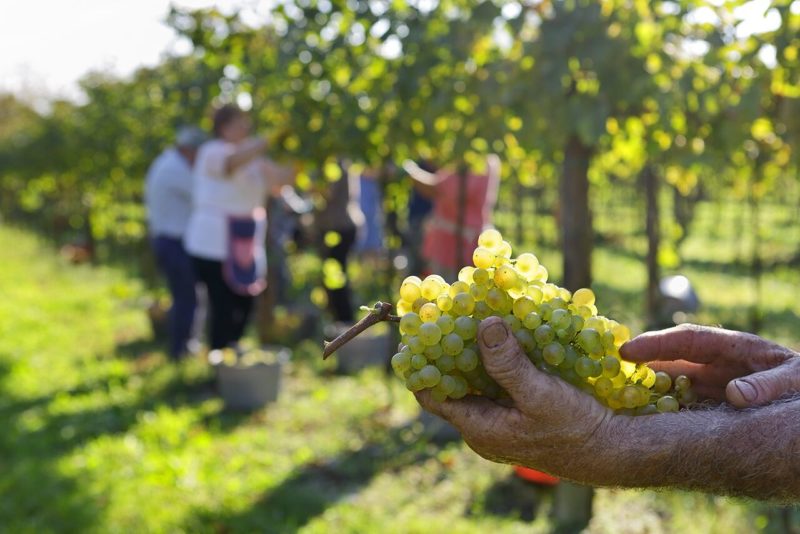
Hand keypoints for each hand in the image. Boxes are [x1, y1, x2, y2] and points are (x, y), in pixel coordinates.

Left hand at [416, 316, 617, 483]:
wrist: (615, 449)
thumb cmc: (575, 430)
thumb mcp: (539, 394)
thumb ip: (508, 363)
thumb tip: (483, 325)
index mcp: (478, 427)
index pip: (430, 392)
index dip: (419, 361)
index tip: (417, 327)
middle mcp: (484, 423)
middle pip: (452, 379)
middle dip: (449, 345)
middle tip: (447, 309)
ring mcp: (503, 415)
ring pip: (477, 376)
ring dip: (477, 346)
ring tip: (475, 309)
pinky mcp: (522, 406)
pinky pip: (500, 377)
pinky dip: (499, 353)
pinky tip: (508, 328)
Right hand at [620, 324, 799, 407]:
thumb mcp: (794, 380)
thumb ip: (767, 385)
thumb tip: (734, 394)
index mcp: (734, 347)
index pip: (685, 339)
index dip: (654, 344)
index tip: (626, 351)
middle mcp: (719, 364)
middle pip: (672, 361)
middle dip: (642, 366)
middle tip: (608, 374)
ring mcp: (716, 384)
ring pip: (674, 384)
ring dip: (650, 390)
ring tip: (619, 398)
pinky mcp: (717, 405)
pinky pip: (686, 404)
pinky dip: (666, 410)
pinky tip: (647, 420)